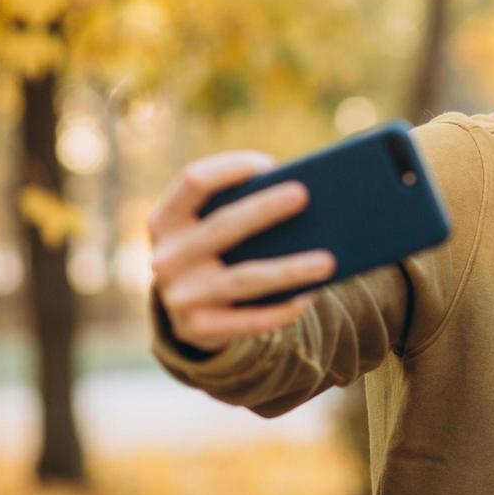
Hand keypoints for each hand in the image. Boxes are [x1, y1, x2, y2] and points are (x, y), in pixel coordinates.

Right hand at [148, 151, 336, 354]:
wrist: (187, 311)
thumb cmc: (214, 251)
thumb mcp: (208, 227)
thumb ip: (238, 208)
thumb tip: (303, 196)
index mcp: (165, 219)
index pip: (192, 182)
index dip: (228, 168)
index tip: (268, 164)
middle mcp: (165, 257)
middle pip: (222, 226)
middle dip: (264, 209)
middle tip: (304, 195)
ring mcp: (179, 297)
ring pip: (245, 279)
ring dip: (289, 269)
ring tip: (328, 261)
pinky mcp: (198, 330)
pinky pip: (250, 320)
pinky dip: (282, 308)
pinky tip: (311, 295)